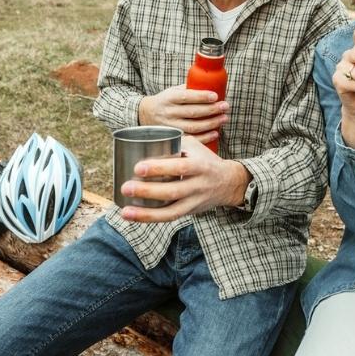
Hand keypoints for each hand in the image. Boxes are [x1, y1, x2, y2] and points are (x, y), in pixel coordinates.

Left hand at [119, 136, 249, 222]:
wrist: (229, 183)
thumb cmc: (205, 160)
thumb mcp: (195, 146)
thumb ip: (173, 142)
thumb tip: (143, 137)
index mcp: (200, 166)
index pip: (180, 167)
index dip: (159, 168)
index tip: (138, 167)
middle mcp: (198, 185)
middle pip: (172, 191)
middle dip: (148, 191)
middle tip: (126, 187)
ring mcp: (194, 201)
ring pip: (170, 212)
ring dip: (146, 213)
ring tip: (125, 211)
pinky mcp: (189, 212)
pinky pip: (169, 218)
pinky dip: (150, 218)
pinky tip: (133, 216)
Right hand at [139, 85, 228, 145]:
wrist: (146, 114)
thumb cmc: (165, 101)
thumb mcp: (172, 91)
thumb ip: (188, 89)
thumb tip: (210, 85)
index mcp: (169, 98)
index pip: (187, 97)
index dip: (202, 97)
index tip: (215, 96)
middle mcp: (169, 113)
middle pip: (193, 112)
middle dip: (212, 109)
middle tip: (225, 106)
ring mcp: (171, 127)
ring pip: (194, 127)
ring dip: (211, 123)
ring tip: (224, 118)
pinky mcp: (173, 138)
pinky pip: (192, 139)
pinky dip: (205, 137)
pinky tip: (215, 133)